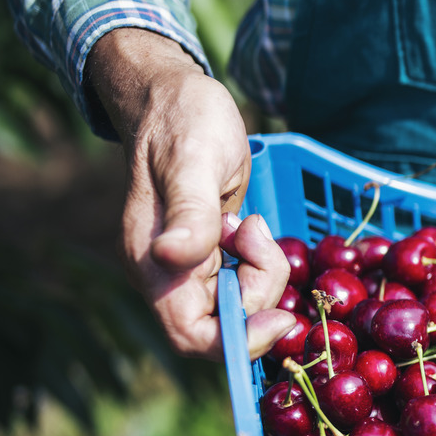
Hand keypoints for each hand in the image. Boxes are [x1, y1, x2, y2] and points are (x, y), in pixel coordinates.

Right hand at [88, 28, 293, 359]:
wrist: (176, 97)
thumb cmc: (182, 121)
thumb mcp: (195, 161)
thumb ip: (190, 213)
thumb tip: (171, 259)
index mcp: (153, 263)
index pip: (194, 337)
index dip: (241, 339)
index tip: (282, 313)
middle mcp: (167, 274)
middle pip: (227, 324)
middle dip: (259, 290)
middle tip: (259, 236)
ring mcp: (189, 268)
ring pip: (242, 303)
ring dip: (263, 270)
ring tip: (250, 221)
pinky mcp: (210, 257)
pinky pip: (246, 281)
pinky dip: (261, 261)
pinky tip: (249, 225)